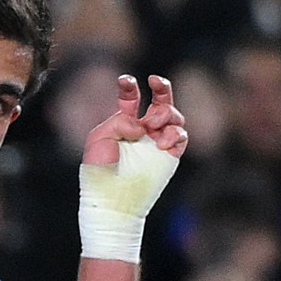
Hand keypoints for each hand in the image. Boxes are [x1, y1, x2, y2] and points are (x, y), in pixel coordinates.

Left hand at [79, 73, 185, 261]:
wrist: (112, 199)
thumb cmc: (100, 171)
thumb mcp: (99, 138)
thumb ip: (120, 122)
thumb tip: (142, 126)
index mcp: (124, 124)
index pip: (131, 98)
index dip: (130, 86)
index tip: (126, 81)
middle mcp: (144, 130)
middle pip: (160, 101)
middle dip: (162, 87)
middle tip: (156, 81)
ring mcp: (158, 142)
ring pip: (174, 115)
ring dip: (166, 112)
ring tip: (154, 124)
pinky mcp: (170, 156)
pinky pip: (182, 136)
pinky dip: (175, 133)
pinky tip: (162, 142)